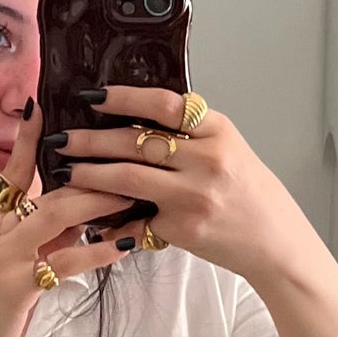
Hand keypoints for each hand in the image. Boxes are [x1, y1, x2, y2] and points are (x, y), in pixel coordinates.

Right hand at [0, 104, 125, 336]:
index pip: (12, 167)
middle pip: (48, 187)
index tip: (45, 103)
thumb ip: (41, 236)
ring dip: (100, 202)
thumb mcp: (11, 262)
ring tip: (136, 193)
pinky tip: (124, 246)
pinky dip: (98, 252)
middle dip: (92, 172)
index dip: (30, 136)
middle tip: (131, 158)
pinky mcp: (16, 286)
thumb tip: (80, 212)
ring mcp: (3, 256)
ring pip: (58, 214)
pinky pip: (65, 262)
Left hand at [49, 85, 320, 286]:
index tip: (92, 95)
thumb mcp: (228, 148)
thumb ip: (189, 133)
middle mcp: (206, 160)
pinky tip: (89, 217)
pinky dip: (110, 220)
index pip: (163, 104)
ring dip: (89, 174)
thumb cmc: (249, 192)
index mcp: (217, 131)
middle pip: (135, 141)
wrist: (274, 241)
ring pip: (127, 178)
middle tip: (62, 138)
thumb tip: (134, 118)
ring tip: (66, 171)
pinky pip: (137, 221)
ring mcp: (193, 196)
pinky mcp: (182, 228)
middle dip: (91, 140)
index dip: (123, 97)